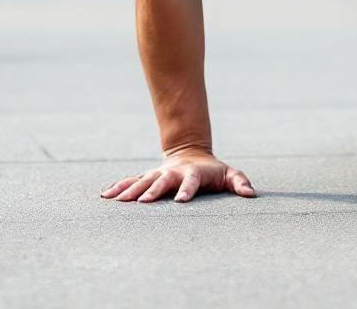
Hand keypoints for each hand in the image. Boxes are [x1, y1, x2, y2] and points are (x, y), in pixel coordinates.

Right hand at [100, 148, 256, 203]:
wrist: (191, 154)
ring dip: (130, 190)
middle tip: (142, 203)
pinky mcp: (148, 177)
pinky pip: (131, 182)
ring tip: (117, 201)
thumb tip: (250, 194)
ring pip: (143, 181)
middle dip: (152, 191)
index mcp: (193, 174)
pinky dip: (118, 187)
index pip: (191, 182)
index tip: (180, 202)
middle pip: (161, 181)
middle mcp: (173, 173)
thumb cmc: (213, 171)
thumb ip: (240, 182)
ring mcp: (158, 174)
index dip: (187, 190)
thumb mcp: (229, 174)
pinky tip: (105, 196)